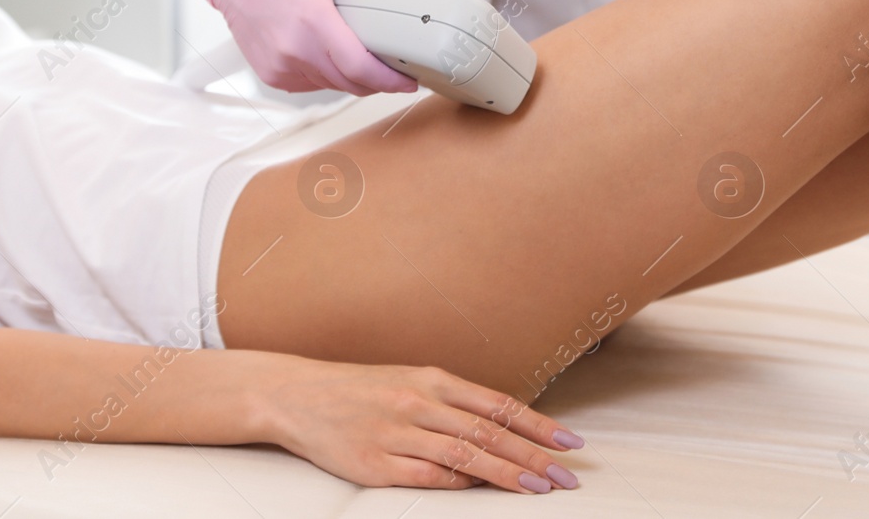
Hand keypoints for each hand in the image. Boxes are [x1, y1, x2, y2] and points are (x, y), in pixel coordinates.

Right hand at [188, 0, 424, 94]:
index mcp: (312, 19)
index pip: (358, 66)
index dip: (389, 80)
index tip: (409, 81)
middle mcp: (293, 48)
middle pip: (349, 83)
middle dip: (378, 81)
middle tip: (396, 70)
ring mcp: (279, 65)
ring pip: (331, 86)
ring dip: (352, 79)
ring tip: (364, 58)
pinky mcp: (270, 74)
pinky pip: (311, 85)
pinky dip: (328, 76)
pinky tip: (332, 56)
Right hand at [262, 357, 584, 493]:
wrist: (298, 394)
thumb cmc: (361, 390)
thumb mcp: (410, 382)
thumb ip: (452, 404)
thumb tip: (499, 432)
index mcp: (432, 379)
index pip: (498, 404)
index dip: (538, 424)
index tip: (570, 441)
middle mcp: (419, 402)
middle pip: (489, 431)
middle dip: (534, 454)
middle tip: (567, 474)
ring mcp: (397, 432)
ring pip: (465, 453)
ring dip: (506, 473)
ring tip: (539, 487)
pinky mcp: (376, 462)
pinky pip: (427, 475)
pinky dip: (459, 482)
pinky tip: (483, 489)